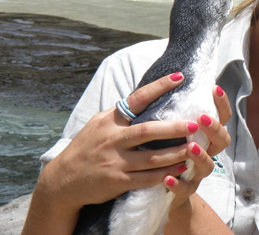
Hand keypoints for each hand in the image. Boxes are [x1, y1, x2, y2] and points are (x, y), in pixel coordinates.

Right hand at [36, 72, 200, 211]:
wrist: (62, 182)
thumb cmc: (86, 148)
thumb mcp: (98, 124)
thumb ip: (120, 114)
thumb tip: (145, 98)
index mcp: (109, 121)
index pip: (137, 99)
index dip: (159, 87)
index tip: (179, 77)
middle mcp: (112, 139)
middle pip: (148, 131)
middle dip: (173, 127)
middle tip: (194, 123)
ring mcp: (115, 161)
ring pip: (152, 157)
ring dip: (176, 153)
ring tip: (195, 148)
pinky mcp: (117, 181)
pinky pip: (146, 178)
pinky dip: (165, 174)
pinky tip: (181, 168)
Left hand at [163, 85, 231, 209]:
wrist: (164, 188)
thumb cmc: (168, 150)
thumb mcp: (173, 129)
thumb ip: (177, 111)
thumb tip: (174, 78)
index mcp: (206, 136)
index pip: (222, 117)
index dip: (221, 104)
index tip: (214, 88)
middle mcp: (207, 153)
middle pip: (222, 141)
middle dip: (214, 129)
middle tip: (202, 118)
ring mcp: (197, 173)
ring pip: (208, 166)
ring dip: (201, 156)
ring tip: (190, 146)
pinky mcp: (184, 190)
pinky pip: (185, 189)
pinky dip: (178, 184)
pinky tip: (167, 178)